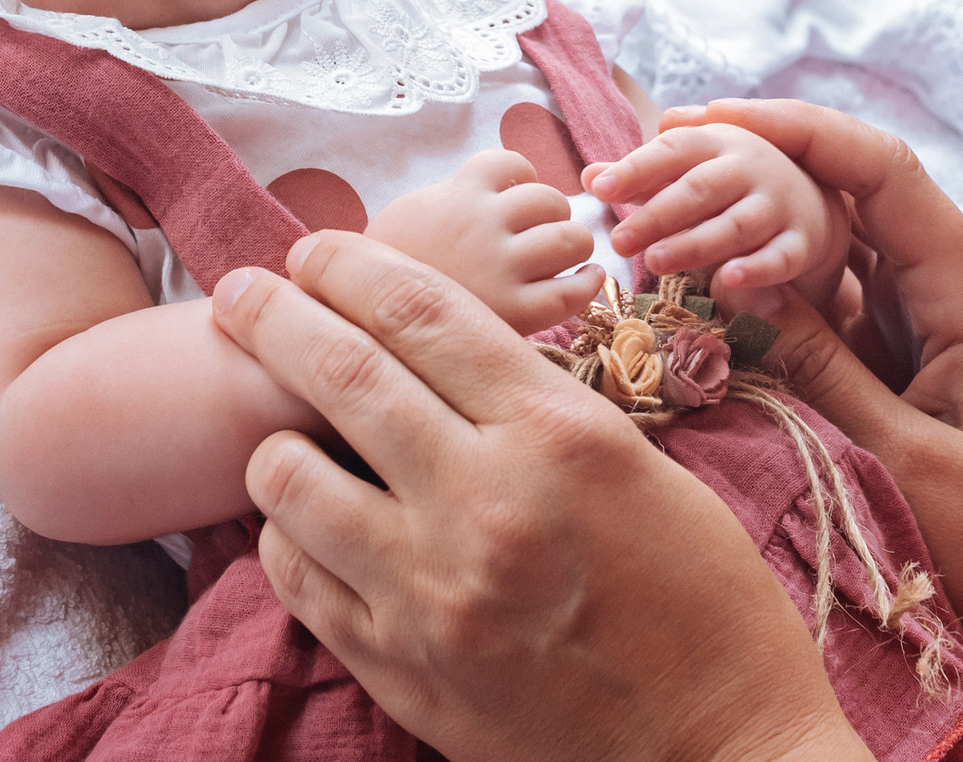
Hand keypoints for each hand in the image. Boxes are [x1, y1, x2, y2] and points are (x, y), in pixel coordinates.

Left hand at [214, 232, 873, 761]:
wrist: (723, 748)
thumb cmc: (704, 598)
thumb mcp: (639, 467)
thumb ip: (537, 407)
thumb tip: (443, 350)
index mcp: (558, 434)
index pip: (422, 313)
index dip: (351, 266)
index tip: (313, 250)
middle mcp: (484, 501)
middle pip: (340, 372)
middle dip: (274, 316)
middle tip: (239, 291)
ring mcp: (431, 592)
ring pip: (290, 480)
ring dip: (272, 440)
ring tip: (278, 430)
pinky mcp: (401, 669)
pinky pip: (298, 579)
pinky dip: (286, 536)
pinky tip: (304, 522)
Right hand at [361, 149, 601, 336]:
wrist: (356, 325)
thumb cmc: (382, 274)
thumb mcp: (410, 216)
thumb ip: (451, 199)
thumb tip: (494, 188)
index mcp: (456, 194)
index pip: (511, 162)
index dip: (522, 177)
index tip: (516, 195)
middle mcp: (483, 223)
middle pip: (549, 199)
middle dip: (553, 214)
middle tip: (542, 235)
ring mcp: (501, 266)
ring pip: (570, 237)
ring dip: (574, 244)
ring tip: (564, 257)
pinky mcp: (517, 312)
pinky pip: (573, 289)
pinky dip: (589, 282)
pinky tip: (588, 281)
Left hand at [591, 124, 851, 313]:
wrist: (808, 199)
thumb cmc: (729, 184)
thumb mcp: (691, 167)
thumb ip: (642, 173)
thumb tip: (589, 176)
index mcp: (716, 142)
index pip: (673, 150)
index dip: (636, 168)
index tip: (599, 189)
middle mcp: (749, 168)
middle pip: (700, 189)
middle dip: (657, 215)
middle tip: (619, 241)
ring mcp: (777, 205)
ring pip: (735, 225)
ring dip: (695, 244)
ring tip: (654, 262)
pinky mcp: (799, 243)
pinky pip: (779, 258)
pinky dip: (756, 270)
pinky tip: (728, 280)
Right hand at [666, 99, 962, 727]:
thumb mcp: (904, 461)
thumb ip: (822, 370)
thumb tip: (738, 280)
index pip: (884, 174)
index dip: (800, 131)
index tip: (716, 115)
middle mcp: (949, 292)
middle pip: (851, 192)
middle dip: (760, 159)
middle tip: (664, 143)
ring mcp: (920, 327)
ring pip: (829, 243)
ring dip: (752, 218)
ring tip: (664, 195)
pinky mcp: (894, 365)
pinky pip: (823, 303)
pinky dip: (764, 286)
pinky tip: (698, 274)